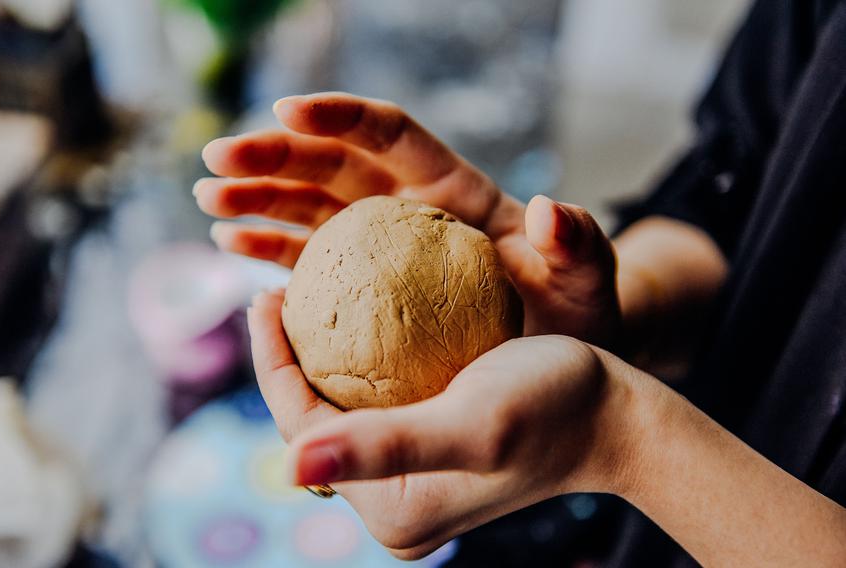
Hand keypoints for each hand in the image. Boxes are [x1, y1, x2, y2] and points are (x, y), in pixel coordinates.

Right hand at [196, 92, 619, 342]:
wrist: (556, 360)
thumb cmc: (576, 315)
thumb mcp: (588, 282)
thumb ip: (580, 245)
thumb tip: (550, 209)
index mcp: (451, 189)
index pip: (389, 135)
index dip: (339, 117)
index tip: (286, 109)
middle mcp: (406, 207)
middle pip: (331, 165)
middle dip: (275, 155)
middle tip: (218, 158)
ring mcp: (378, 246)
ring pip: (307, 207)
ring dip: (257, 199)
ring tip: (208, 200)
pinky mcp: (362, 286)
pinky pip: (307, 260)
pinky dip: (268, 249)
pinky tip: (230, 243)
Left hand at [248, 289, 637, 558]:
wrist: (614, 416)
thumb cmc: (554, 409)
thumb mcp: (472, 422)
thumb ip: (383, 445)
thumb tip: (289, 465)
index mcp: (392, 510)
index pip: (302, 430)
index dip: (272, 363)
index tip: (263, 295)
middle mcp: (394, 506)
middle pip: (314, 422)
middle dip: (288, 359)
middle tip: (278, 292)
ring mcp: (411, 482)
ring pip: (339, 409)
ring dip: (317, 357)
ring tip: (304, 299)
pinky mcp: (427, 455)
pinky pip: (371, 403)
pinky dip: (354, 361)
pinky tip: (351, 318)